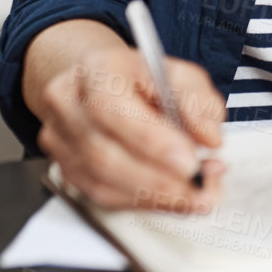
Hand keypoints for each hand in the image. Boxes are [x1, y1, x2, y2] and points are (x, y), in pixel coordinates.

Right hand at [24, 20, 225, 212]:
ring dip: (155, 196)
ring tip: (196, 195)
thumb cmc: (139, 78)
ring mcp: (61, 140)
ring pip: (103, 182)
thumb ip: (198, 102)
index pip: (113, 109)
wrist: (100, 82)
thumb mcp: (178, 74)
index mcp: (96, 69)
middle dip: (159, 179)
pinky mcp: (67, 169)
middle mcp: (68, 104)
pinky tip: (172, 197)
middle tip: (201, 187)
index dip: (151, 141)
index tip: (189, 162)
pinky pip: (104, 196)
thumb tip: (210, 138)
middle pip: (105, 154)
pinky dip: (143, 201)